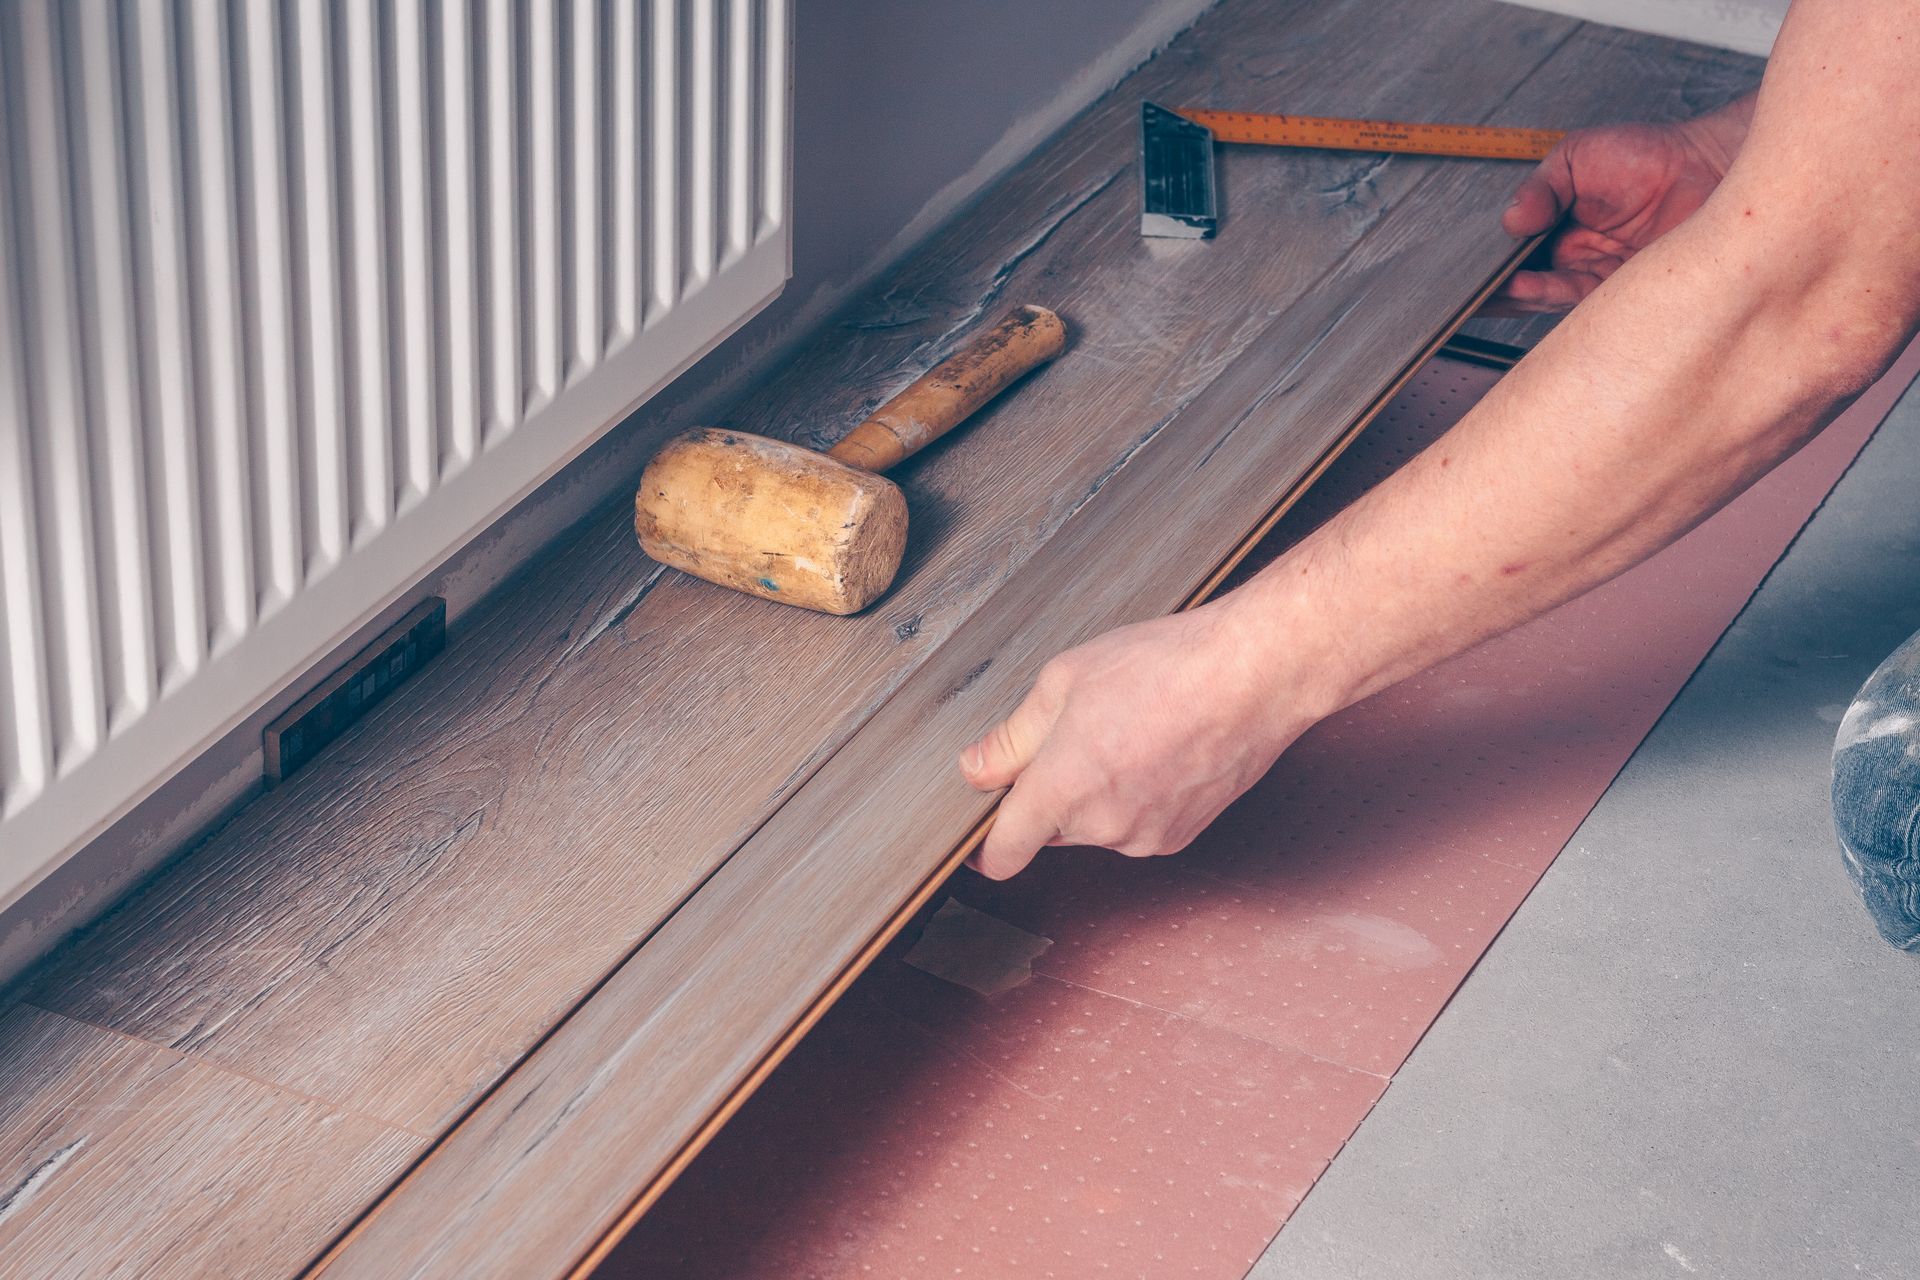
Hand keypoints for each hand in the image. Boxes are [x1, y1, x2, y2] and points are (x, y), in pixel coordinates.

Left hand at [957, 599, 1306, 879]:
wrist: (1254, 675)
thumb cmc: (1165, 666)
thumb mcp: (1064, 680)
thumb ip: (1012, 737)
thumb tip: (975, 769)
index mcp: (1062, 788)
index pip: (1004, 852)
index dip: (984, 848)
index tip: (977, 840)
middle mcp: (1102, 826)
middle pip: (1051, 829)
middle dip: (1051, 792)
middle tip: (1079, 734)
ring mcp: (1145, 837)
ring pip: (1096, 826)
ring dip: (1097, 793)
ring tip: (1130, 732)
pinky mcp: (1181, 836)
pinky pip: (1136, 826)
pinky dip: (1137, 797)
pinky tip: (1158, 749)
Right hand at [1491, 101, 1748, 313]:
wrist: (1708, 165)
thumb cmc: (1649, 155)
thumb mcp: (1579, 156)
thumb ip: (1542, 187)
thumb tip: (1511, 218)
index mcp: (1555, 229)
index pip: (1511, 253)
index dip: (1487, 262)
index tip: (1465, 266)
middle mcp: (1570, 259)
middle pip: (1519, 282)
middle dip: (1492, 286)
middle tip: (1470, 285)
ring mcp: (1593, 277)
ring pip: (1541, 295)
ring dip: (1514, 293)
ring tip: (1494, 285)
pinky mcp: (1619, 292)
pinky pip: (1574, 300)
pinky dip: (1545, 294)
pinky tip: (1523, 286)